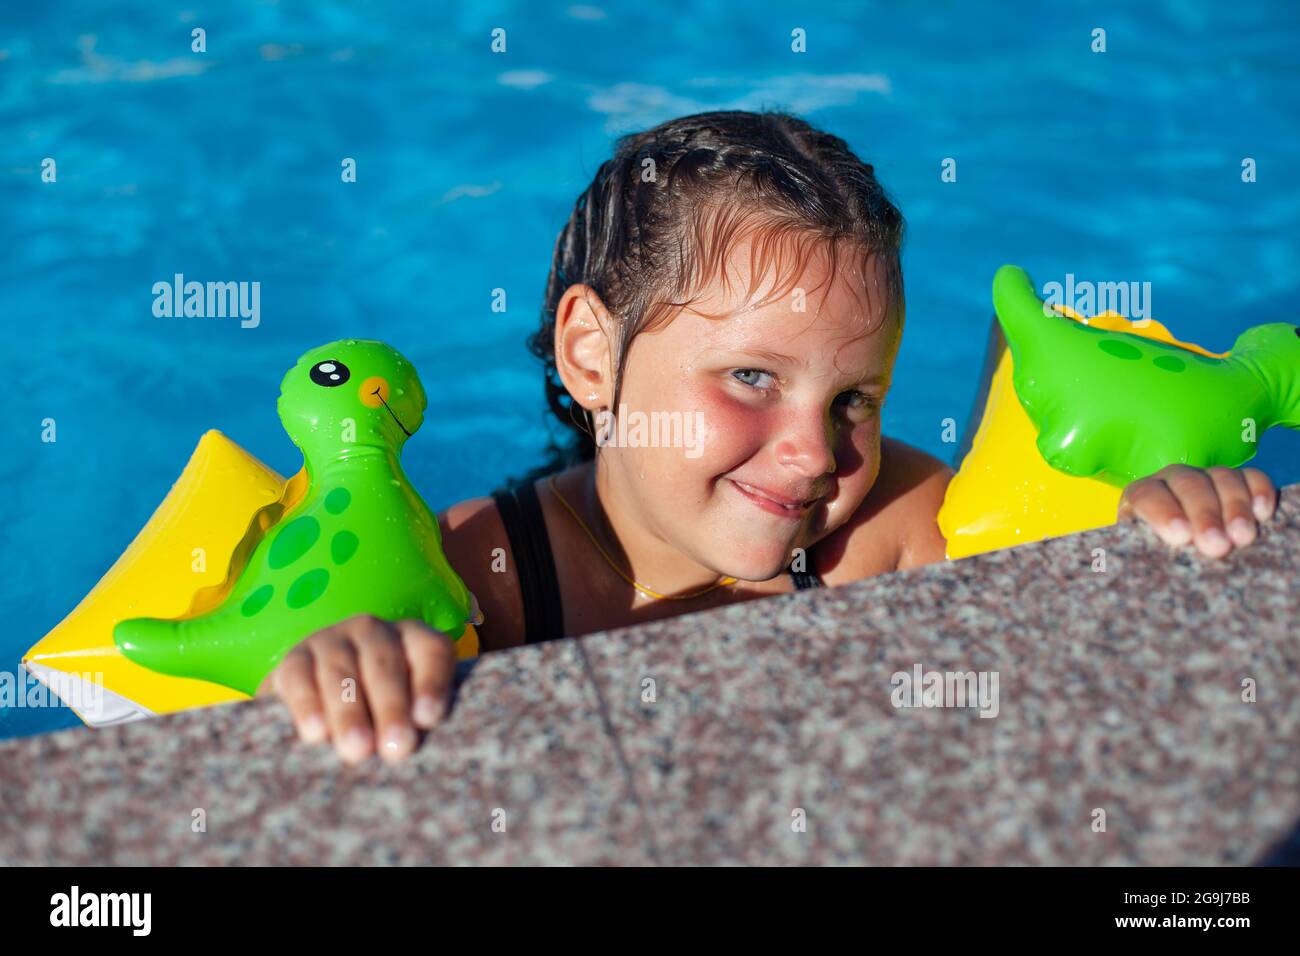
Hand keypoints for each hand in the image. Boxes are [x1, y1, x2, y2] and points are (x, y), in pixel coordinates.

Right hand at [259, 614, 456, 764]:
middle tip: (396, 748)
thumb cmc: (384, 715)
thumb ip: (420, 721)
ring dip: (350, 712)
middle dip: (391, 706)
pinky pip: (299, 677)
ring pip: (341, 670)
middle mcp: (374, 631)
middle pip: (384, 663)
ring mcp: (331, 640)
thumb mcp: (409, 712)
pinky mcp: (295, 658)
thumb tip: (423, 741)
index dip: (432, 683)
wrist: (323, 702)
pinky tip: (316, 734)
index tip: (428, 719)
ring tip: (358, 750)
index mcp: (414, 639)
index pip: (431, 652)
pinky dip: (307, 705)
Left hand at [1117, 464, 1277, 558]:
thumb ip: (1146, 553)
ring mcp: (1208, 477)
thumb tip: (1157, 560)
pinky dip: (1259, 491)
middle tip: (1217, 545)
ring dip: (1234, 507)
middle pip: (1188, 484)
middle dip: (1204, 514)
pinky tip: (1262, 514)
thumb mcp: (1144, 556)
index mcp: (1141, 494)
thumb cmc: (1156, 558)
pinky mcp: (1240, 482)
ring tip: (1242, 538)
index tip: (1179, 537)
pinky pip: (1252, 477)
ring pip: (1222, 478)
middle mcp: (1173, 479)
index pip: (1145, 494)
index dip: (1162, 511)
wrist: (1181, 551)